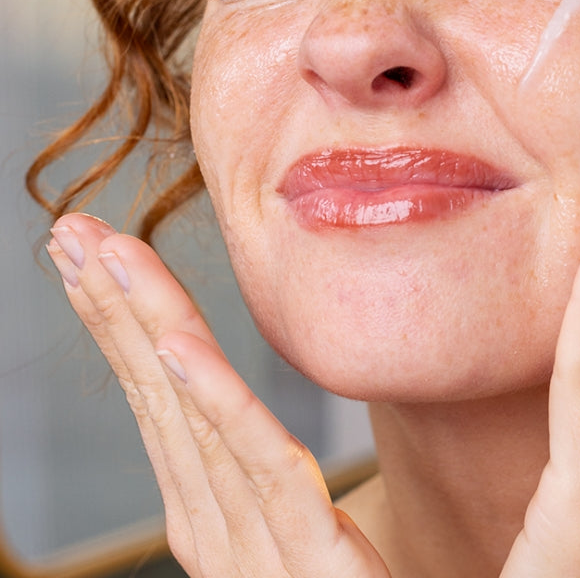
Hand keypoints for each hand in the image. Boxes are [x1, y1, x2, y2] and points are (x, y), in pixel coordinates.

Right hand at [46, 214, 387, 577]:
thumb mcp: (300, 523)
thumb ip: (270, 474)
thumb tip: (251, 425)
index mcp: (218, 506)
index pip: (161, 395)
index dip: (124, 321)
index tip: (96, 249)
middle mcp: (219, 523)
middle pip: (159, 396)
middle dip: (112, 311)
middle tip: (71, 232)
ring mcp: (256, 548)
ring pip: (191, 417)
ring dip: (144, 328)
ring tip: (103, 254)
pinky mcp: (311, 563)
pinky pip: (261, 473)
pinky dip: (210, 406)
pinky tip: (175, 348)